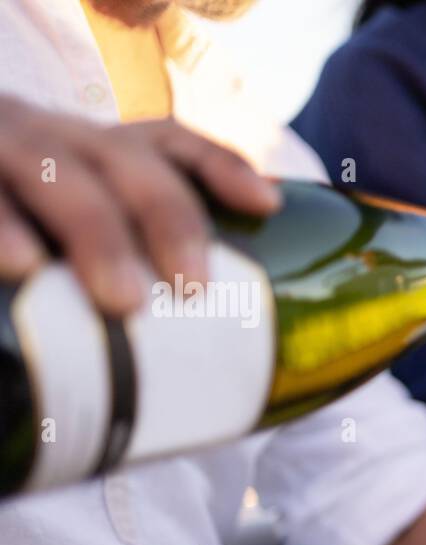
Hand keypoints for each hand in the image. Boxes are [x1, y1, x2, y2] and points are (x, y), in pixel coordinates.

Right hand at [0, 94, 280, 314]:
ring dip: (94, 233)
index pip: (166, 143)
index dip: (219, 165)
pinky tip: (21, 266)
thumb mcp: (64, 231)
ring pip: (54, 173)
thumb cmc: (16, 232)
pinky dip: (0, 226)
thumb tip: (190, 389)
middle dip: (168, 218)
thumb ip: (117, 269)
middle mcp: (49, 140)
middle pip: (124, 162)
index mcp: (92, 155)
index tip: (266, 204)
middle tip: (193, 288)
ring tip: (121, 299)